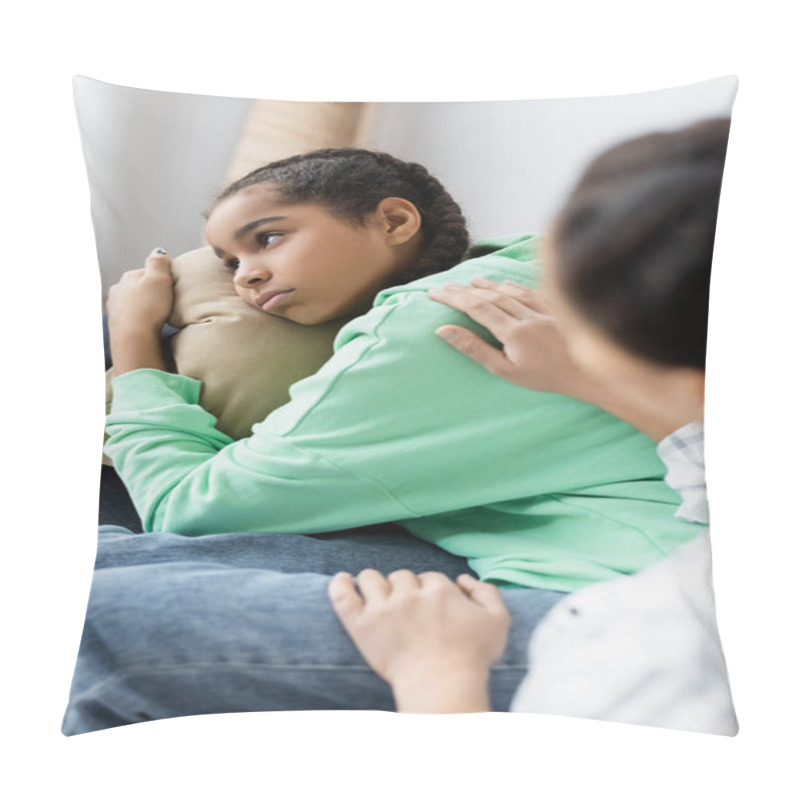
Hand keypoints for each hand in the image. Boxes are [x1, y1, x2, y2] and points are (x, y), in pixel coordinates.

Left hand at [106, 249, 173, 334]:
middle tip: (167, 303)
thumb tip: (159, 252)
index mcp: (127, 278)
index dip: (162, 279)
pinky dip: (140, 321)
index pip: (147, 273)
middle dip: (151, 294)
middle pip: (139, 289)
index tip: (172, 288)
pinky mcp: (117, 328)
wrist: (133, 340)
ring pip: (134, 304)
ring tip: (158, 317)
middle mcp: (117, 292)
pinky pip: (132, 320)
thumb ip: (159, 262)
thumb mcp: (159, 279)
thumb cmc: (148, 309)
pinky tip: (148, 327)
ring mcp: (115, 310)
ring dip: (145, 308)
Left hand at [328, 569, 510, 712]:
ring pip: (371, 578)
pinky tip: (342, 580)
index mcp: (439, 588)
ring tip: (380, 602)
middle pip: (401, 576)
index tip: (433, 613)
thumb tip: (464, 579)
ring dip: (376, 586)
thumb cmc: (472, 658)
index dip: (431, 593)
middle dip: (406, 590)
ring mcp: (383, 608)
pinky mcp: (361, 625)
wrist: (442, 689)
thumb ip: (488, 592)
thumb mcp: (498, 621)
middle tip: (411, 615)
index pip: (430, 577)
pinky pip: (342, 594)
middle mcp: (409, 593)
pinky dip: (339, 584)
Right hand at [428, 277, 590, 396]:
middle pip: (489, 297)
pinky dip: (514, 286)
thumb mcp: (505, 371)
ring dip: (487, 285)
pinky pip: (530, 292)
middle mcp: (526, 315)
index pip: (475, 308)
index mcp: (512, 331)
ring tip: (469, 281)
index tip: (434, 294)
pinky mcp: (556, 309)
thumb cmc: (545, 378)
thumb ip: (475, 349)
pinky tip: (505, 283)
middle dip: (464, 291)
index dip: (453, 299)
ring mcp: (542, 310)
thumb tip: (444, 330)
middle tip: (445, 286)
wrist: (588, 373)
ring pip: (509, 291)